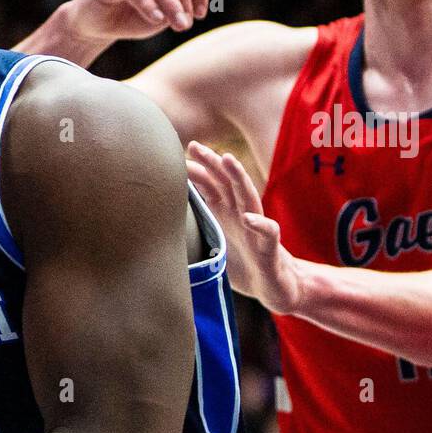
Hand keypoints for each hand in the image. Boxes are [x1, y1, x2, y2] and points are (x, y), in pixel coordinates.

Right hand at [63, 0, 208, 44]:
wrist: (96, 25)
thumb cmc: (132, 16)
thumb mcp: (163, 13)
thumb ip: (178, 7)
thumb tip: (192, 9)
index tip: (201, 15)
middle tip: (185, 24)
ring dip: (170, 3)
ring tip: (177, 25)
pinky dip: (148, 5)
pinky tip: (157, 20)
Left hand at [186, 142, 304, 314]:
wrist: (273, 286)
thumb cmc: (242, 263)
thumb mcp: (213, 244)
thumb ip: (194, 231)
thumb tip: (158, 228)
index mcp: (227, 213)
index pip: (212, 185)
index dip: (197, 170)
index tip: (178, 155)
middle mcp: (242, 214)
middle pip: (228, 182)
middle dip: (212, 162)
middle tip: (194, 146)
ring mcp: (257, 228)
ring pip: (249, 197)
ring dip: (238, 176)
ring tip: (227, 159)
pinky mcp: (270, 247)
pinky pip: (268, 232)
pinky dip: (259, 224)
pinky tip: (247, 218)